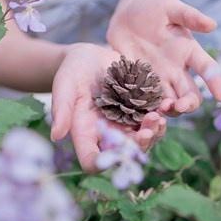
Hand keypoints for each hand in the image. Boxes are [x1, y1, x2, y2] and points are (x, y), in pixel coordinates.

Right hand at [50, 43, 166, 170]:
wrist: (89, 56)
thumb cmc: (71, 72)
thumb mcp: (64, 86)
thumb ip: (62, 109)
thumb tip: (56, 136)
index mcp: (86, 134)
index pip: (92, 161)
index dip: (104, 164)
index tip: (117, 153)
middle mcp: (108, 134)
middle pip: (125, 154)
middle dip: (138, 146)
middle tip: (147, 131)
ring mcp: (126, 124)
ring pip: (143, 140)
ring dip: (153, 132)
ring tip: (157, 117)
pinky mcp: (139, 111)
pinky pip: (153, 121)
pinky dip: (160, 117)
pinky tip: (164, 105)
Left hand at [107, 0, 220, 114]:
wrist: (124, 15)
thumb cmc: (151, 9)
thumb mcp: (169, 7)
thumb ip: (189, 16)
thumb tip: (212, 25)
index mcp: (188, 51)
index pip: (207, 69)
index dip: (216, 83)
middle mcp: (176, 70)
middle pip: (190, 94)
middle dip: (189, 104)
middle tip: (180, 106)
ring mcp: (157, 80)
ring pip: (170, 103)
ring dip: (169, 110)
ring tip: (161, 110)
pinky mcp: (138, 84)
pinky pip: (145, 102)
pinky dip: (147, 110)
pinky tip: (143, 113)